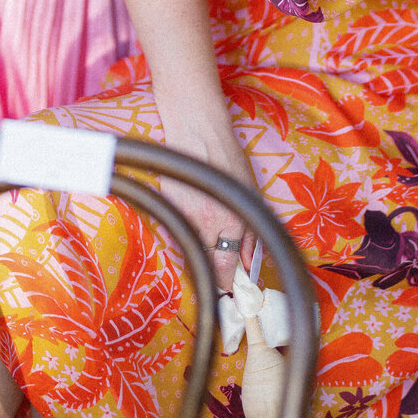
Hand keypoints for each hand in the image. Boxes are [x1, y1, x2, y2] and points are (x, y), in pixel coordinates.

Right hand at [155, 94, 258, 291]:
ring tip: (205, 231)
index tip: (229, 287)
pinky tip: (191, 215)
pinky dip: (183, 231)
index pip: (224, 270)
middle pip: (204, 264)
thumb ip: (250, 236)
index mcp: (228, 223)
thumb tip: (249, 267)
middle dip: (211, 267)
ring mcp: (182, 216)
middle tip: (218, 262)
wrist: (197, 131)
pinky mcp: (166, 207)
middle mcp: (204, 225)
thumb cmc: (227, 159)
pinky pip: (175, 232)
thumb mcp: (249, 196)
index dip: (227, 282)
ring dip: (196, 249)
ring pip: (187, 249)